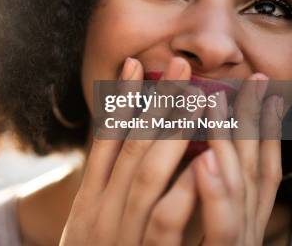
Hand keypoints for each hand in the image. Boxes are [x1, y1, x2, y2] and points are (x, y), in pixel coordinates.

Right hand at [60, 57, 205, 244]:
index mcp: (90, 197)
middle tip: (179, 65)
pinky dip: (180, 189)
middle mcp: (100, 208)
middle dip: (156, 103)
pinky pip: (162, 222)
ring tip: (196, 100)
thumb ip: (107, 187)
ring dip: (172, 134)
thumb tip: (124, 145)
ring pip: (145, 175)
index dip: (121, 100)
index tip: (136, 63)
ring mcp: (118, 232)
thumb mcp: (90, 223)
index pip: (105, 138)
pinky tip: (201, 162)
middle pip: (130, 146)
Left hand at [192, 75, 283, 244]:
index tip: (271, 98)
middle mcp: (246, 230)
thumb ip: (200, 198)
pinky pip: (221, 228)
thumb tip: (197, 154)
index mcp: (243, 222)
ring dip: (226, 140)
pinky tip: (204, 160)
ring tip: (215, 99)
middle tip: (256, 79)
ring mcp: (237, 245)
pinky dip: (214, 193)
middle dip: (253, 122)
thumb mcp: (195, 229)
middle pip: (252, 169)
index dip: (267, 134)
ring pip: (237, 189)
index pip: (260, 172)